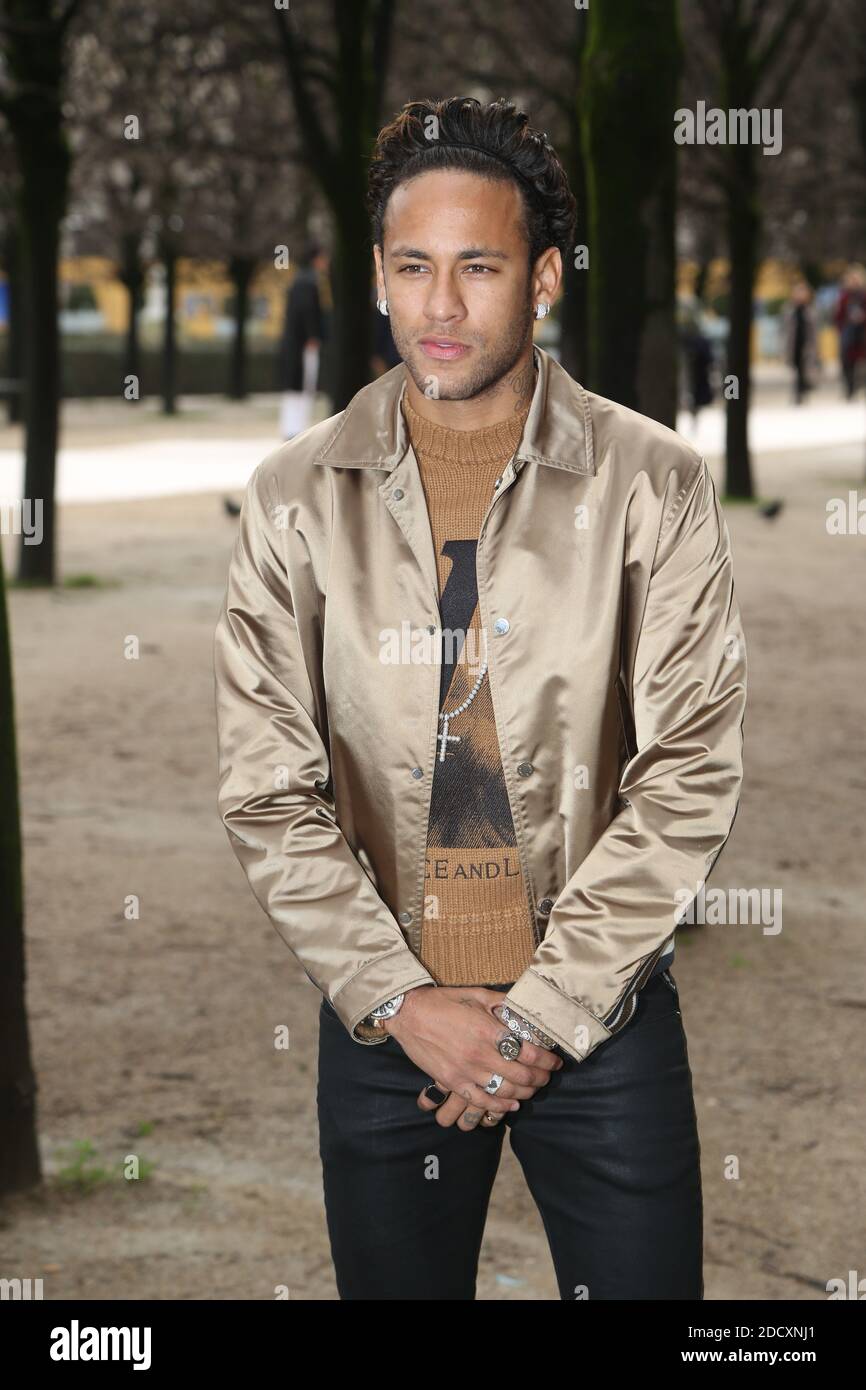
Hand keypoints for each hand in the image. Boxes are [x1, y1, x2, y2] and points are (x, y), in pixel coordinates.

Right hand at [384, 986, 562, 1131]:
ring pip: (505, 1091)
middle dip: (541, 1079)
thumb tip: (523, 1008)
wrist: (408, 1014)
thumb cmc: (442, 1001)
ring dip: (525, 1093)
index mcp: (489, 1030)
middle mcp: (480, 1054)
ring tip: (532, 1089)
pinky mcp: (452, 1081)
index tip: (555, 1062)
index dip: (548, 1061)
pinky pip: (481, 1101)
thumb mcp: (476, 994)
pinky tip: (511, 1104)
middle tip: (547, 1077)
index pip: (530, 1052)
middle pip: (522, 1076)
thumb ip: (502, 1003)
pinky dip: (499, 1106)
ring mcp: (465, 1071)